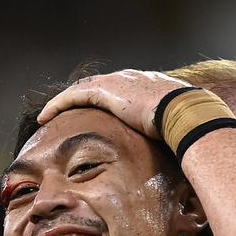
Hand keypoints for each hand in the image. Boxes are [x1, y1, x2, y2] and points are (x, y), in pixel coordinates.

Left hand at [37, 69, 192, 137]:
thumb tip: (177, 157)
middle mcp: (131, 78)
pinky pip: (74, 96)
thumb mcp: (179, 130)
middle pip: (98, 86)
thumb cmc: (189, 127)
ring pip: (82, 89)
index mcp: (149, 85)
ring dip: (64, 102)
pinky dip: (58, 105)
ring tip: (49, 115)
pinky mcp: (106, 91)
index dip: (106, 100)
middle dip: (81, 98)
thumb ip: (171, 136)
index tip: (98, 114)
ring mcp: (118, 81)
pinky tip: (46, 115)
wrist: (187, 114)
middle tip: (67, 112)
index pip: (121, 90)